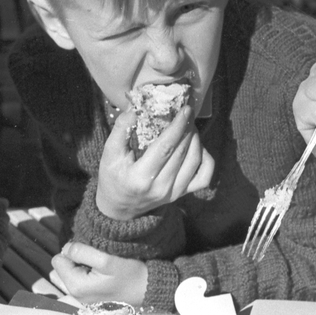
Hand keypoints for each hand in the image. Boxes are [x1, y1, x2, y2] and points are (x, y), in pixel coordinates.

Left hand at [52, 241, 147, 306]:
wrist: (150, 291)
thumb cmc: (131, 274)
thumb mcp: (106, 259)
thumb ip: (82, 252)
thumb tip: (66, 248)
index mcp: (76, 286)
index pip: (58, 260)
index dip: (72, 251)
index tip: (90, 252)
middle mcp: (75, 295)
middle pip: (63, 267)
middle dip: (76, 259)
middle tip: (97, 259)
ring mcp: (83, 298)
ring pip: (72, 272)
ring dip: (83, 265)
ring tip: (102, 266)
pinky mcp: (91, 297)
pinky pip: (82, 279)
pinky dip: (90, 273)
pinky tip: (105, 274)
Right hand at [95, 104, 214, 220]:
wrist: (119, 206)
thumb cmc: (113, 177)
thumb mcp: (109, 153)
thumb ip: (120, 129)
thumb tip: (135, 108)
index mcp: (140, 178)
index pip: (166, 147)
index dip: (178, 126)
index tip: (185, 109)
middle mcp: (161, 187)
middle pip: (183, 152)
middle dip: (188, 128)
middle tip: (187, 111)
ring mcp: (174, 193)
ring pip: (196, 161)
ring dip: (196, 139)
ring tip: (189, 125)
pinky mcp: (182, 194)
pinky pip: (204, 177)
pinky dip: (206, 159)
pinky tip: (198, 147)